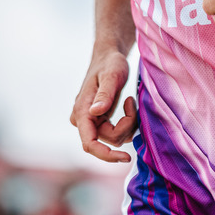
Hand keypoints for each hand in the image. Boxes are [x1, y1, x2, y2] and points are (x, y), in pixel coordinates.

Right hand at [70, 48, 136, 162]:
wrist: (109, 56)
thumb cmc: (110, 63)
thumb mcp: (112, 75)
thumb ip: (105, 94)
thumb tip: (95, 113)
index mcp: (82, 111)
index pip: (89, 144)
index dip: (106, 155)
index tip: (125, 157)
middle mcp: (83, 119)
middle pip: (107, 140)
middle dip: (125, 127)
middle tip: (132, 103)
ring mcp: (91, 121)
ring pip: (114, 138)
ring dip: (128, 124)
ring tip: (130, 101)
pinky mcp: (100, 121)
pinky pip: (116, 133)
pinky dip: (127, 123)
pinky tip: (129, 105)